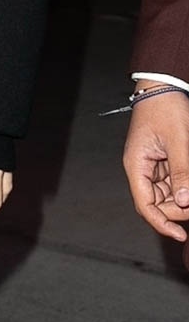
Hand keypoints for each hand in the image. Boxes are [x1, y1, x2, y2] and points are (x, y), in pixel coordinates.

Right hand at [123, 87, 188, 241]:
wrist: (163, 87)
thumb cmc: (166, 108)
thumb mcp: (179, 141)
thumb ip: (182, 172)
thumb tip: (185, 203)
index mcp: (137, 165)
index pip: (145, 205)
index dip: (161, 223)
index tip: (181, 234)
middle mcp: (141, 169)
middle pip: (157, 203)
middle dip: (178, 209)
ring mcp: (151, 166)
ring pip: (167, 195)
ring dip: (183, 197)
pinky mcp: (162, 161)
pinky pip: (173, 182)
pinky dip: (184, 186)